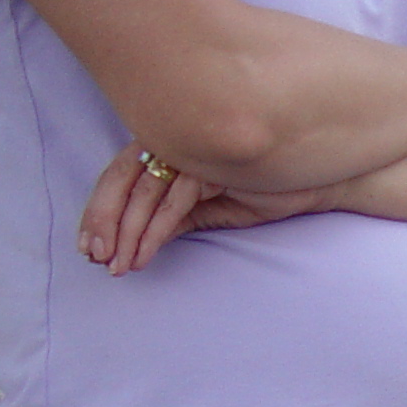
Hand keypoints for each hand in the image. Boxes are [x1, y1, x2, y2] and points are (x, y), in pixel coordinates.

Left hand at [77, 142, 337, 276]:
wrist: (316, 183)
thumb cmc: (267, 190)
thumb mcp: (211, 211)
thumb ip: (177, 219)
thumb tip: (144, 240)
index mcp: (169, 146)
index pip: (121, 176)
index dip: (100, 212)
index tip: (90, 248)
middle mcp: (174, 140)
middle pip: (121, 178)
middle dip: (104, 222)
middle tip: (97, 259)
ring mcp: (191, 148)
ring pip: (143, 191)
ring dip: (127, 233)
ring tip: (119, 266)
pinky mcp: (209, 163)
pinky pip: (173, 200)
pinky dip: (154, 230)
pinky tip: (145, 255)